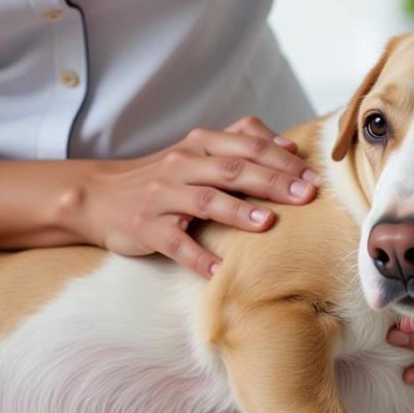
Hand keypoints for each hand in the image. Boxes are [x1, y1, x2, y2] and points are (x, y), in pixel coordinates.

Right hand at [82, 116, 318, 277]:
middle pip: (233, 170)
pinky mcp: (146, 227)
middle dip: (273, 181)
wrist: (99, 196)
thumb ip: (239, 143)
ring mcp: (162, 196)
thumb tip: (289, 144)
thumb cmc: (161, 177)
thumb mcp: (196, 151)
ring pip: (205, 201)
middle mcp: (181, 166)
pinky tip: (218, 269)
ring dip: (238, 212)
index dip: (282, 159)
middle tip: (306, 195)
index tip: (314, 175)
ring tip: (268, 223)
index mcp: (199, 145)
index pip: (247, 145)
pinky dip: (196, 257)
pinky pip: (174, 243)